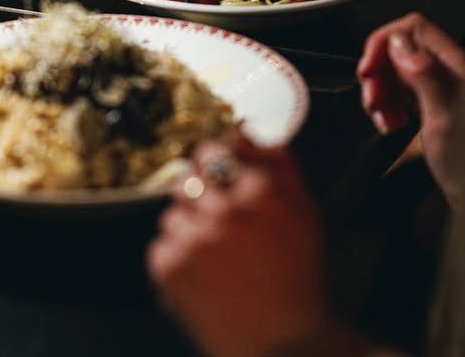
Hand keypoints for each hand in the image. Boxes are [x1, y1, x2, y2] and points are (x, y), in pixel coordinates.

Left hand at [146, 133, 327, 356]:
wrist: (285, 345)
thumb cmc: (298, 275)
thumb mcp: (304, 210)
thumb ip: (277, 161)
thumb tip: (242, 129)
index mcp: (259, 192)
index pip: (212, 151)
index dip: (216, 167)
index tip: (221, 181)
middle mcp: (224, 211)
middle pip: (187, 177)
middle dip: (201, 195)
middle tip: (221, 224)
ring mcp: (194, 240)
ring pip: (172, 212)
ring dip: (189, 228)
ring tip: (216, 256)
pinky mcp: (171, 268)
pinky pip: (161, 243)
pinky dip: (177, 257)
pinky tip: (204, 275)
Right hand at [357, 12, 464, 201]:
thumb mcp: (444, 121)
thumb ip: (424, 77)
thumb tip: (400, 43)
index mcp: (459, 67)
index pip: (414, 29)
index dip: (384, 43)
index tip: (368, 69)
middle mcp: (452, 73)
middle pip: (402, 50)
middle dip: (379, 72)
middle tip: (372, 100)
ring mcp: (444, 89)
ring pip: (399, 71)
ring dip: (381, 91)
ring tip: (382, 118)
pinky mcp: (436, 105)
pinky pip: (403, 92)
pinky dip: (389, 105)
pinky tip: (391, 123)